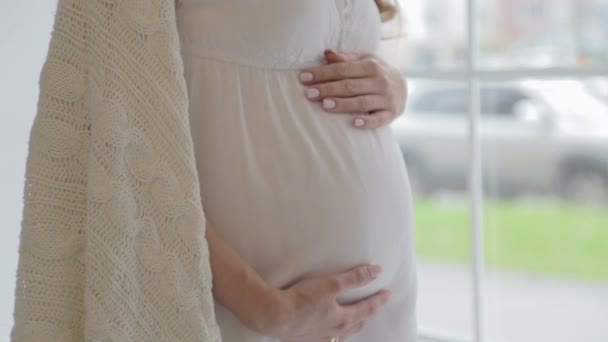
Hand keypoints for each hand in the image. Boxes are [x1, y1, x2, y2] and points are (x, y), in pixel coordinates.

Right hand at [261, 264, 390, 341]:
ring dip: (350, 327)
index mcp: (343, 318)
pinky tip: (326, 333)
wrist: (275, 316)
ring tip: (353, 323)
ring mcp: (319, 338)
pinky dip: (332, 335)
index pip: (367, 309)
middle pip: (356, 324)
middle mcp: (334, 331)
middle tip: (374, 308)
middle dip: (367, 315)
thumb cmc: (303, 300)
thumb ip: (355, 278)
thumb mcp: (332, 284)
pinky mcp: (304, 340)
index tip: (388, 294)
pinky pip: (325, 339)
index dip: (378, 300)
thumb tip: (377, 270)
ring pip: (341, 335)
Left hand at [299, 49, 407, 128]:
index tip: (303, 78)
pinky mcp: (391, 114)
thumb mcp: (364, 61)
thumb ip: (346, 59)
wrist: (403, 87)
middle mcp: (379, 81)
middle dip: (328, 89)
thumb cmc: (375, 73)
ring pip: (361, 102)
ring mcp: (386, 98)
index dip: (322, 73)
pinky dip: (367, 121)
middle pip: (349, 85)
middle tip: (309, 94)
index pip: (342, 69)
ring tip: (325, 105)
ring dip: (343, 104)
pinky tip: (354, 123)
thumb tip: (326, 53)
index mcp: (370, 65)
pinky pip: (378, 119)